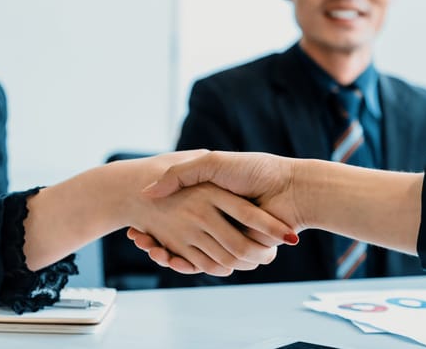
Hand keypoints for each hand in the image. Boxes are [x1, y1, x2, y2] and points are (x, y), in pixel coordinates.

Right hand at [128, 151, 302, 272]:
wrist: (290, 188)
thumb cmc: (253, 170)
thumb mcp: (212, 163)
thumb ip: (181, 174)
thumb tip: (149, 191)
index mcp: (208, 200)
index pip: (171, 216)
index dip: (153, 222)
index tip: (135, 224)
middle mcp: (215, 220)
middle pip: (176, 237)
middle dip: (154, 239)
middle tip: (136, 237)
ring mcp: (224, 236)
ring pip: (186, 253)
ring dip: (165, 252)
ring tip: (148, 246)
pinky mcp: (236, 251)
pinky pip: (205, 264)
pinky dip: (184, 264)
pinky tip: (165, 255)